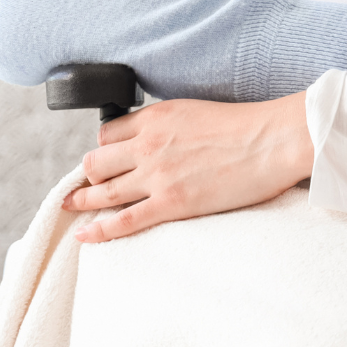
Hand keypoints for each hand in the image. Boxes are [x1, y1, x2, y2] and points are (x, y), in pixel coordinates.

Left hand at [61, 94, 313, 242]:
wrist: (274, 140)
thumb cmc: (249, 125)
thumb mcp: (199, 110)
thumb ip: (173, 125)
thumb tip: (164, 141)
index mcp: (156, 118)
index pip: (108, 133)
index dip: (104, 148)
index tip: (107, 159)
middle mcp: (148, 145)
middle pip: (95, 162)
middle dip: (88, 175)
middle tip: (87, 186)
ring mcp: (156, 176)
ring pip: (101, 191)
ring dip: (82, 201)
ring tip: (71, 207)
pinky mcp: (170, 203)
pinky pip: (122, 221)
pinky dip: (98, 230)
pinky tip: (84, 235)